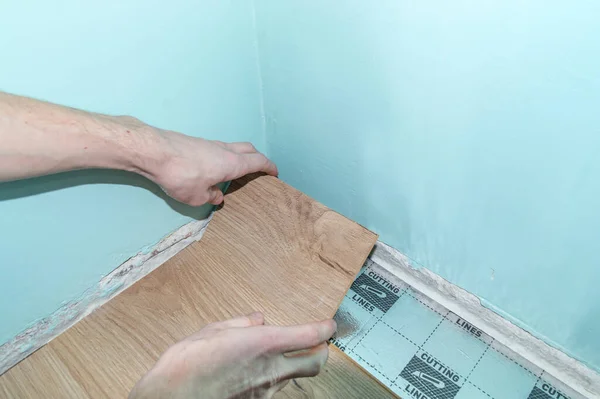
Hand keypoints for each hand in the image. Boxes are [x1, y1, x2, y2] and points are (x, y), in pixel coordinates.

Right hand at [129, 313, 335, 398]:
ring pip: (293, 378)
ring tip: (280, 355)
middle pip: (315, 364)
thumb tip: (257, 318)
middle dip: (322, 352)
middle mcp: (271, 370)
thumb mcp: (214, 330)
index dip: (325, 329)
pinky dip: (272, 379)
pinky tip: (256, 373)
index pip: (310, 336)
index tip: (329, 324)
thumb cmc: (188, 363)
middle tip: (320, 343)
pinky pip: (273, 390)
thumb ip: (241, 324)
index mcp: (265, 344)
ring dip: (293, 366)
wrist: (173, 398)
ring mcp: (265, 392)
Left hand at [147, 129, 277, 205]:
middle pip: (249, 149)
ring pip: (233, 147)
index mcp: (232, 163)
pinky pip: (218, 149)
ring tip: (237, 171)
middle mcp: (224, 150)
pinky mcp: (196, 143)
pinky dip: (224, 156)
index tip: (275, 173)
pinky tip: (213, 169)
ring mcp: (210, 144)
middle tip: (261, 169)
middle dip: (258, 158)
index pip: (258, 162)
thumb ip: (211, 197)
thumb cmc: (180, 175)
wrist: (154, 152)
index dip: (269, 167)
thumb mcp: (197, 196)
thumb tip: (217, 197)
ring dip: (240, 156)